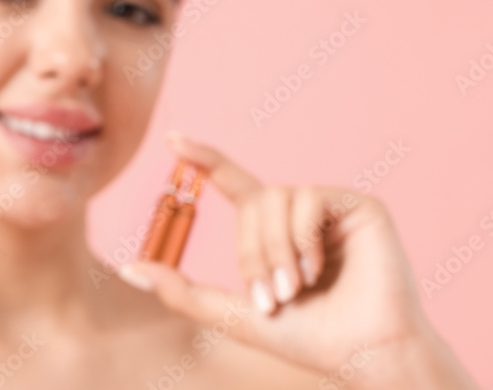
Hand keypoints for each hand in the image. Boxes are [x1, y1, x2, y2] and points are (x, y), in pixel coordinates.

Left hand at [120, 132, 475, 387]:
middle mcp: (300, 211)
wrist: (363, 354)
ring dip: (276, 250)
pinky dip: (303, 238)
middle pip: (251, 201)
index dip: (204, 159)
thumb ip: (182, 291)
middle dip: (253, 253)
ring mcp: (330, 205)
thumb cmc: (307, 338)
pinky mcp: (359, 205)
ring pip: (275, 197)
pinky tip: (318, 269)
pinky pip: (308, 199)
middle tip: (275, 295)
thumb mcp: (234, 314)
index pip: (233, 182)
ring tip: (297, 287)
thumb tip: (128, 269)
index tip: (173, 139)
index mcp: (273, 231)